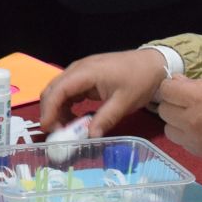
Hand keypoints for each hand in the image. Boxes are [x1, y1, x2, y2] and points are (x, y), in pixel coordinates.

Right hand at [38, 48, 167, 135]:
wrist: (153, 64)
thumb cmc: (140, 80)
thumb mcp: (124, 102)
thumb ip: (105, 119)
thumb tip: (90, 137)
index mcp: (86, 72)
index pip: (59, 90)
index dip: (49, 109)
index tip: (47, 128)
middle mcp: (78, 69)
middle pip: (53, 89)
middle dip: (50, 111)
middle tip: (56, 133)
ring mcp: (81, 72)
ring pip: (58, 90)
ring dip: (57, 110)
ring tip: (66, 129)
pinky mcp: (85, 77)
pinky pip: (68, 91)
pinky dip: (66, 106)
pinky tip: (74, 119)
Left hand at [157, 73, 201, 163]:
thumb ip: (198, 83)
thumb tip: (178, 83)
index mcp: (196, 99)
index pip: (165, 90)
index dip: (171, 85)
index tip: (180, 85)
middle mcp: (191, 122)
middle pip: (163, 111)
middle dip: (173, 103)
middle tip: (187, 100)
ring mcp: (197, 142)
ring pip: (170, 131)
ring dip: (177, 122)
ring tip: (194, 117)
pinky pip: (185, 144)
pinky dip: (188, 136)